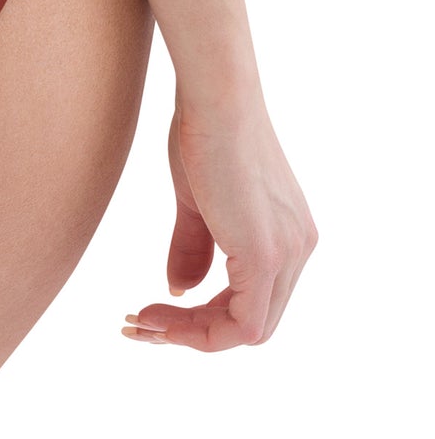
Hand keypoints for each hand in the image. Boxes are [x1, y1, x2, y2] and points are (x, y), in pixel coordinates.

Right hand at [122, 93, 316, 350]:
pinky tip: (158, 314)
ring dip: (190, 336)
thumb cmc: (203, 134)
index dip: (201, 317)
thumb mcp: (197, 204)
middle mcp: (297, 250)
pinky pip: (243, 324)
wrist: (215, 102)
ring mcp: (286, 254)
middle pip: (252, 324)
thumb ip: (193, 248)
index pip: (252, 302)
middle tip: (142, 324)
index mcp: (287, 236)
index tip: (152, 310)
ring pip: (248, 331)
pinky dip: (200, 332)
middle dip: (192, 333)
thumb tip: (178, 289)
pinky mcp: (264, 254)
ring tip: (143, 323)